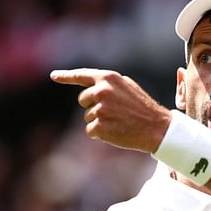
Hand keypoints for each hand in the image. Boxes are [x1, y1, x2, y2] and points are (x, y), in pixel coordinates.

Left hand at [51, 68, 170, 152]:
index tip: (53, 76)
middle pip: (83, 100)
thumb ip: (108, 84)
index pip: (81, 76)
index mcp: (108, 78)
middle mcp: (101, 91)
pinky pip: (90, 131)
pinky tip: (115, 131)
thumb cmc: (143, 108)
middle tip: (115, 112)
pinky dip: (100, 134)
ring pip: (88, 117)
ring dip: (100, 121)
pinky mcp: (99, 126)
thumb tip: (92, 87)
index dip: (66, 76)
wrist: (156, 127)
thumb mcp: (127, 87)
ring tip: (119, 122)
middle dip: (94, 106)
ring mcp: (99, 108)